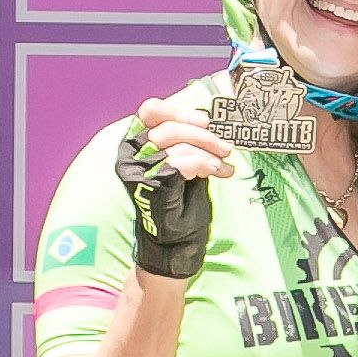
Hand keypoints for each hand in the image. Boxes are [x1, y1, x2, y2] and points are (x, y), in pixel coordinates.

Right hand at [117, 99, 228, 280]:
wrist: (174, 246)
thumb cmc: (180, 207)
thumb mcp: (184, 167)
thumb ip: (188, 144)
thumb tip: (209, 124)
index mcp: (138, 145)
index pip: (150, 112)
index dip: (177, 110)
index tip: (205, 121)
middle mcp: (133, 156)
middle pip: (167, 126)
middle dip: (202, 133)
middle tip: (224, 146)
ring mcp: (141, 171)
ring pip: (176, 142)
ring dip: (208, 149)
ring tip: (223, 162)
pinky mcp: (152, 186)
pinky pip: (180, 162)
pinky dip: (204, 164)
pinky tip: (218, 172)